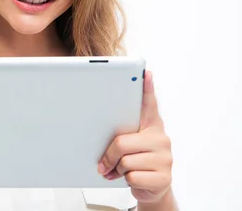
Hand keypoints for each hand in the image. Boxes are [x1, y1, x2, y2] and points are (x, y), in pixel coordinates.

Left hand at [97, 71, 172, 203]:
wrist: (152, 189)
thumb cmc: (136, 161)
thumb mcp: (130, 144)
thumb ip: (122, 133)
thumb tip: (98, 127)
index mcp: (151, 126)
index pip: (149, 104)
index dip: (147, 88)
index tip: (145, 73)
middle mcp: (161, 138)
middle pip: (122, 141)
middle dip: (109, 155)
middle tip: (105, 163)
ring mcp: (165, 158)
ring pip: (125, 160)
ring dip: (118, 169)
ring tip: (121, 170)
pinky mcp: (164, 177)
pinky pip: (132, 175)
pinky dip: (125, 180)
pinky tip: (131, 179)